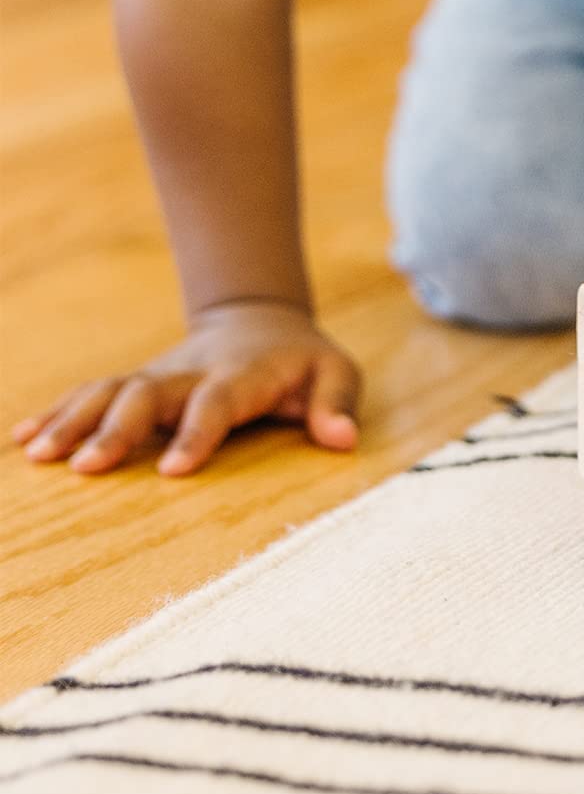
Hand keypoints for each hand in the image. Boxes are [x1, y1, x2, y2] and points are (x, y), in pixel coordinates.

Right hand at [11, 300, 361, 476]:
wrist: (260, 321)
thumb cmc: (302, 362)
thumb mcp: (336, 372)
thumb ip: (338, 403)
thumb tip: (342, 440)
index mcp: (243, 375)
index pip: (218, 402)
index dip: (197, 433)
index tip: (173, 471)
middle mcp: (191, 374)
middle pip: (148, 394)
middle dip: (116, 429)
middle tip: (85, 467)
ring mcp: (158, 377)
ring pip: (110, 391)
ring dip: (73, 419)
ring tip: (37, 455)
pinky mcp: (136, 382)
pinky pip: (92, 393)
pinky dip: (56, 411)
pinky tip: (23, 438)